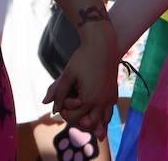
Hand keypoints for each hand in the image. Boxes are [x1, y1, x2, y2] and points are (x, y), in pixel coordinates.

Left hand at [43, 15, 118, 137]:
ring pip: (103, 120)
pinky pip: (109, 110)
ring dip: (93, 119)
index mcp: (88, 99)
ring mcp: (110, 98)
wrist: (102, 44)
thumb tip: (53, 110)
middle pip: (89, 123)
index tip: (62, 104)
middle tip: (72, 106)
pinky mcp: (114, 93)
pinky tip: (95, 106)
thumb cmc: (83, 58)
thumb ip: (59, 93)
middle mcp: (101, 102)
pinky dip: (102, 113)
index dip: (66, 114)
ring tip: (84, 110)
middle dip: (79, 119)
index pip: (75, 119)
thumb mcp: (67, 75)